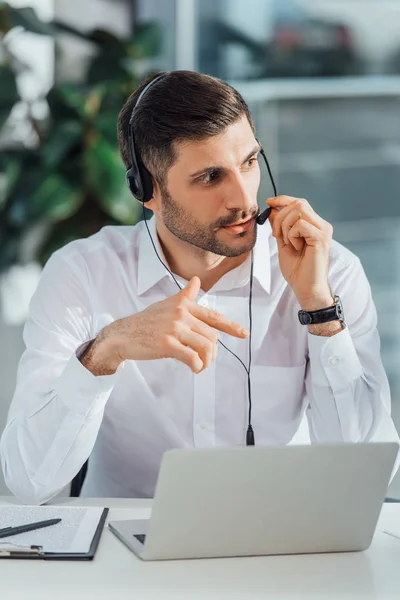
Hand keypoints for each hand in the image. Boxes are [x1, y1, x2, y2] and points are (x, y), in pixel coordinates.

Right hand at [104, 276, 248, 373]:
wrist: (123, 334)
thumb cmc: (146, 321)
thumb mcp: (166, 305)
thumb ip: (184, 296)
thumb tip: (196, 280)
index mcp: (184, 305)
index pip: (213, 317)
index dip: (231, 326)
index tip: (244, 334)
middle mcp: (181, 314)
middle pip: (211, 336)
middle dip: (212, 352)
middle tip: (205, 361)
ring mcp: (174, 328)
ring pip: (205, 347)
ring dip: (207, 361)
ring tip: (200, 366)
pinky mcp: (167, 344)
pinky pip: (192, 357)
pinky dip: (197, 366)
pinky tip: (194, 369)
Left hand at [267, 196, 332, 309]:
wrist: (305, 288)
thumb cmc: (297, 269)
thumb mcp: (283, 243)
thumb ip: (279, 226)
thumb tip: (273, 209)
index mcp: (314, 225)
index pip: (300, 202)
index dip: (283, 199)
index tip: (269, 202)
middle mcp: (321, 225)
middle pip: (298, 203)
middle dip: (280, 216)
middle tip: (277, 235)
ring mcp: (323, 230)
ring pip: (298, 211)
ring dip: (285, 226)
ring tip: (288, 243)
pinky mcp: (321, 238)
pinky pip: (300, 225)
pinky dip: (292, 235)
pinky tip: (296, 247)